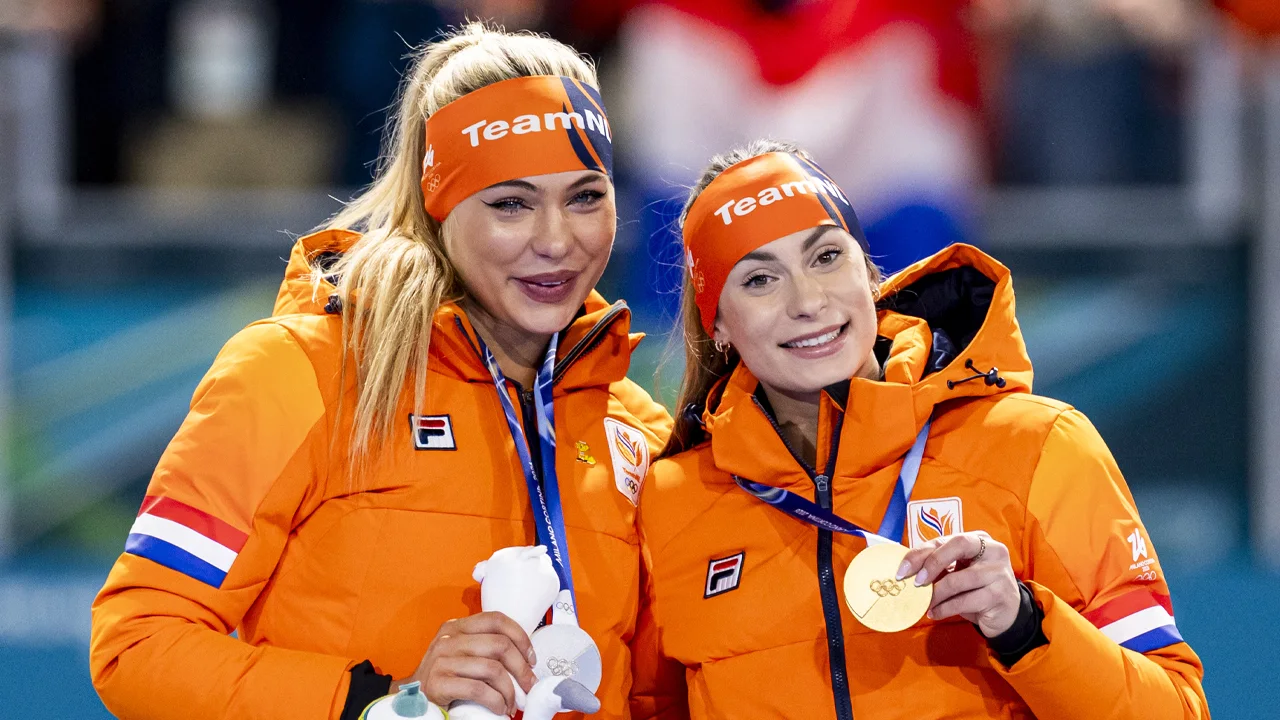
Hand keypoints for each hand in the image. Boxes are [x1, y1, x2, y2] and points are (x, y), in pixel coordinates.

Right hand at [393, 612, 537, 715]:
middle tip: (529, 685)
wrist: (412, 698)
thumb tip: (524, 656)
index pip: (496, 619)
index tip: (531, 658)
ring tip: (512, 703)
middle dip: (521, 668)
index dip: (520, 637)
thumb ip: (483, 645)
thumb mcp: (460, 652)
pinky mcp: (438, 683)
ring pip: (492, 669)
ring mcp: (441, 660)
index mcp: (457, 626)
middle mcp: (449, 639)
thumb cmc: (444, 676)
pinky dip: (495, 701)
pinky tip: (499, 708)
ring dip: (510, 690)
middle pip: (499, 645)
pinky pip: (478, 689)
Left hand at [896, 531, 1020, 637]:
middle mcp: (993, 550)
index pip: (945, 539)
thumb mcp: (959, 571)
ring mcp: (999, 572)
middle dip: (931, 563)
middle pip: (958, 545)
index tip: (902, 570)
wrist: (1007, 614)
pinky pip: (963, 601)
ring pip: (958, 579)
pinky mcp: (1000, 595)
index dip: (920, 553)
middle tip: (916, 582)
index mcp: (979, 539)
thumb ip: (939, 565)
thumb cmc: (976, 588)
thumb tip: (906, 569)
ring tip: (924, 604)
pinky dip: (944, 609)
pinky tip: (934, 613)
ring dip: (935, 594)